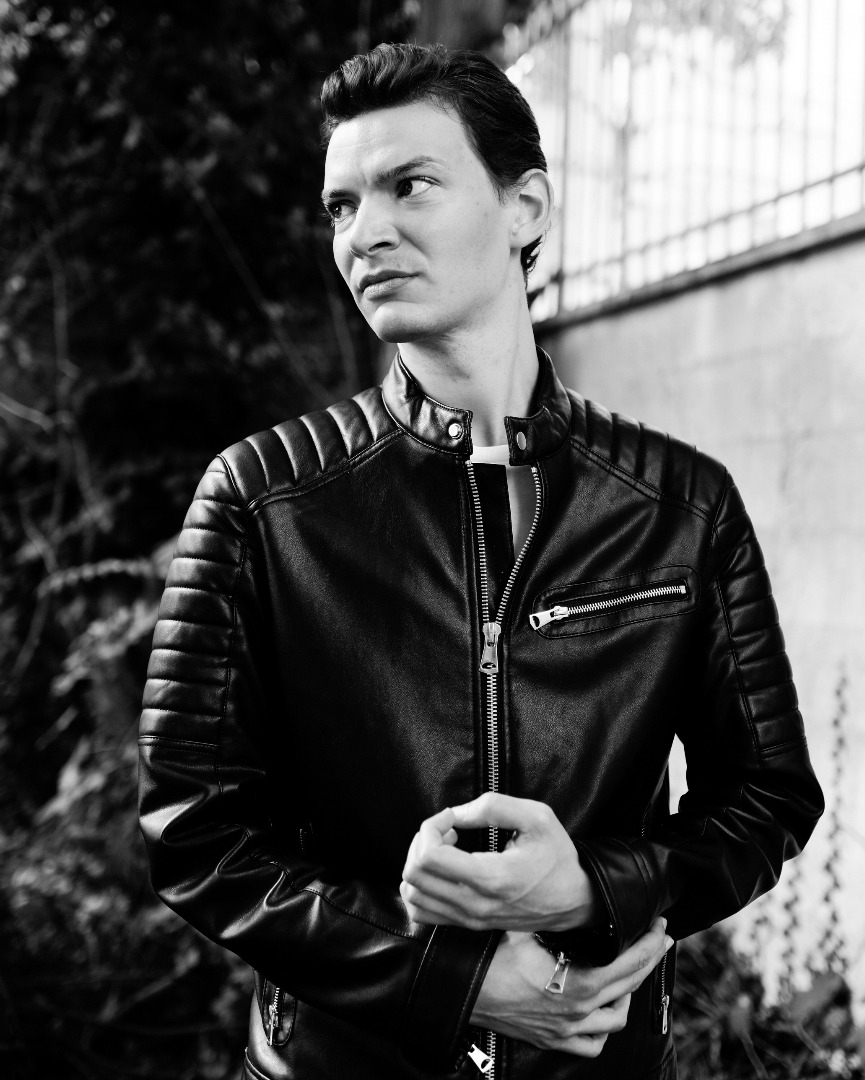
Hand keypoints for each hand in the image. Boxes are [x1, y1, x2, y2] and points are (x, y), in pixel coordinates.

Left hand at [400, 793, 595, 930]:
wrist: (575, 900)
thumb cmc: (557, 856)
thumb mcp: (537, 817)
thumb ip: (493, 807)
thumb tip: (455, 813)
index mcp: (491, 878)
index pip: (429, 857)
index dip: (431, 827)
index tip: (451, 817)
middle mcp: (475, 905)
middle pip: (414, 875)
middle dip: (422, 841)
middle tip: (447, 829)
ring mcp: (469, 919)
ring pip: (412, 896)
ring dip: (420, 864)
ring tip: (445, 848)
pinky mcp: (468, 925)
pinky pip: (422, 913)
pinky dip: (421, 888)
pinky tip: (443, 870)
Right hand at [471, 919, 671, 1056]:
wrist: (463, 993)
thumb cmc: (490, 960)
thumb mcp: (526, 928)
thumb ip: (553, 914)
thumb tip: (572, 890)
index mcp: (579, 985)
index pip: (630, 964)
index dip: (651, 943)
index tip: (661, 926)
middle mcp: (579, 1012)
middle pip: (630, 987)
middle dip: (650, 961)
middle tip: (660, 939)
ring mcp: (566, 1030)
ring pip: (616, 1019)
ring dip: (627, 994)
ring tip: (630, 972)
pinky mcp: (552, 1039)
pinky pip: (592, 1044)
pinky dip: (603, 1028)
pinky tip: (601, 1009)